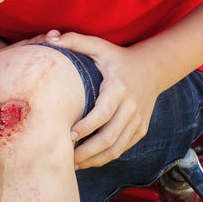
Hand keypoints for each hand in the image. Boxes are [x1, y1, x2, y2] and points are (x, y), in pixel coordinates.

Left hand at [45, 30, 161, 169]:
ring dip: (94, 159)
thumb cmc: (117, 58)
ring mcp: (138, 121)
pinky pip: (122, 149)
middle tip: (65, 158)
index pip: (103, 113)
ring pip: (116, 148)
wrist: (152, 69)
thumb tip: (50, 37)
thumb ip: (75, 41)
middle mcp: (131, 107)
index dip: (87, 126)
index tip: (68, 134)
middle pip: (109, 137)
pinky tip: (87, 161)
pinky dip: (105, 158)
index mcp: (119, 88)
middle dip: (86, 151)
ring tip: (73, 164)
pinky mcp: (141, 130)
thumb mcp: (99, 46)